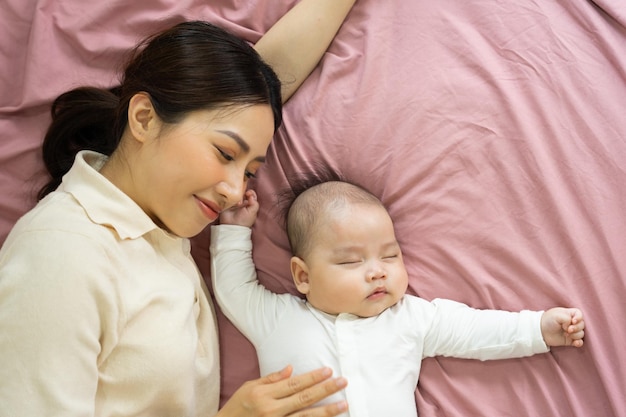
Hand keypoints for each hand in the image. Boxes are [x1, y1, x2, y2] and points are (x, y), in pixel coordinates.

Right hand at [217, 365, 347, 416]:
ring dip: (327, 411)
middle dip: (325, 390)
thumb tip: (291, 369)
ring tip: (344, 404)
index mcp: (264, 395)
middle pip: (304, 399)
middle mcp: (272, 411)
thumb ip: (271, 379)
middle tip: (343, 382)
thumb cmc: (237, 407)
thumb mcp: (249, 388)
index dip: (312, 377)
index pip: (294, 384)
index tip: (328, 371)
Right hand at [219, 189, 258, 227]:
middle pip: (243, 192)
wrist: (232, 226)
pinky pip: (228, 196)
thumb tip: (251, 195)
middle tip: (242, 195)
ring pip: (235, 193)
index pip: (251, 195)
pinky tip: (231, 200)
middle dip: (242, 192)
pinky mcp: (226, 203)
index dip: (250, 192)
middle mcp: (242, 202)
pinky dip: (229, 196)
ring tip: (237, 203)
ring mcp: (234, 202)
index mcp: (249, 204)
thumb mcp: (253, 212)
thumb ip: (255, 203)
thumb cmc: (244, 220)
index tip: (248, 193)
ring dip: (237, 196)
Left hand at [540, 307, 584, 347]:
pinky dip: (579, 343)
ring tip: (565, 334)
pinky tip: (574, 342)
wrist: (540, 331)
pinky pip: (580, 342)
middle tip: (567, 329)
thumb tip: (571, 327)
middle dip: (576, 328)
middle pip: (582, 325)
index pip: (580, 314)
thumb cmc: (548, 320)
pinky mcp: (570, 340)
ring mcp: (571, 332)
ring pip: (581, 334)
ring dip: (575, 335)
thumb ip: (568, 318)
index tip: (573, 321)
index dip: (579, 318)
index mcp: (569, 314)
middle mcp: (572, 323)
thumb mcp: (558, 315)